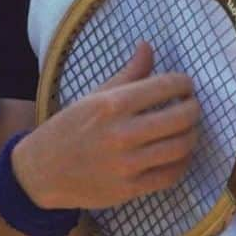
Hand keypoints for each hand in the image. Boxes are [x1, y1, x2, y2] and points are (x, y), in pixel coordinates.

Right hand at [14, 42, 197, 209]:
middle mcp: (122, 133)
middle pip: (181, 117)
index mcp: (112, 104)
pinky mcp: (130, 189)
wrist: (41, 171)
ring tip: (188, 128)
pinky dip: (182, 162)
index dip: (184, 83)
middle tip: (192, 105)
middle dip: (194, 108)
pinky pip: (171, 175)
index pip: (166, 86)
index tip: (185, 84)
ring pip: (181, 146)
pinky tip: (179, 154)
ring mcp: (127, 164)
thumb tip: (148, 47)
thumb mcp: (94, 96)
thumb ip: (127, 74)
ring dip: (193, 134)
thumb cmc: (69, 128)